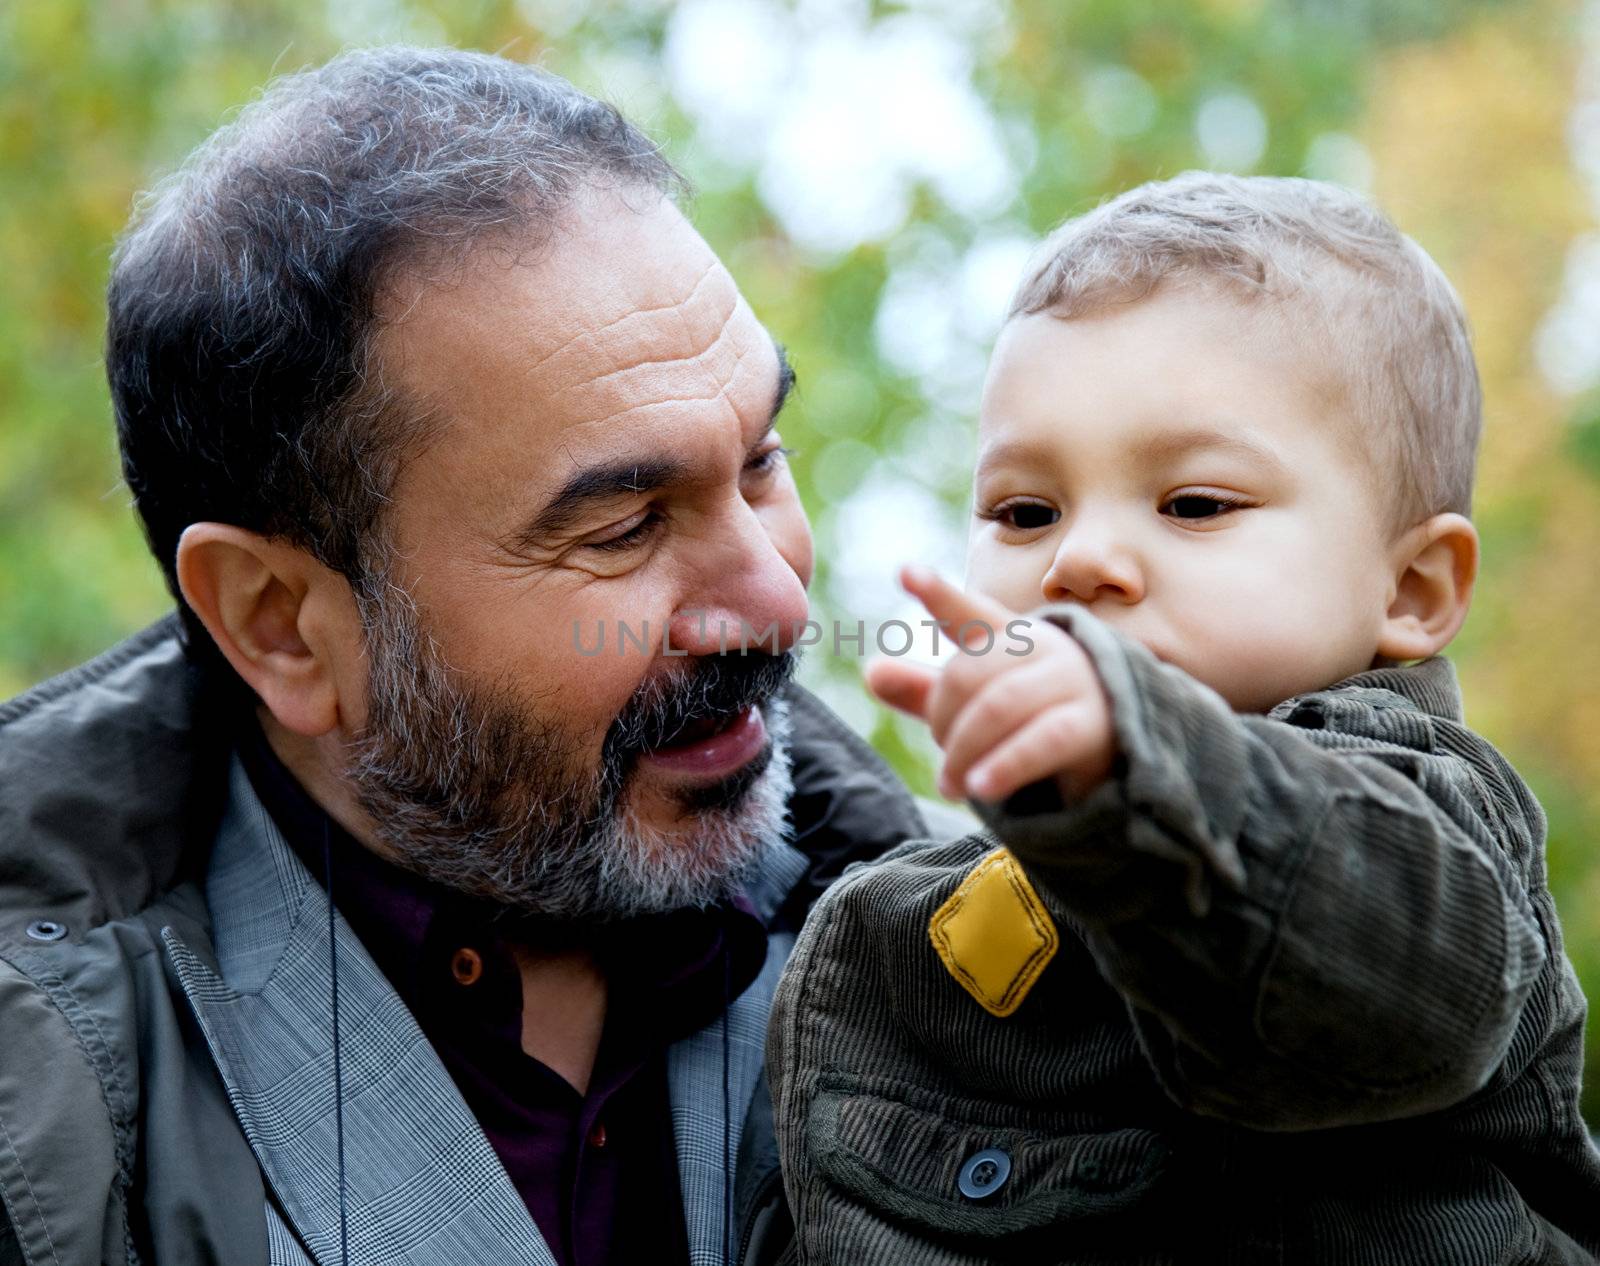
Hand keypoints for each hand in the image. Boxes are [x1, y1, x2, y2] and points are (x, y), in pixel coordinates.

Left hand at [866, 566, 1115, 803]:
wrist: (1122, 748)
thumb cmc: (1039, 716)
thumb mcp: (980, 703)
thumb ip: (928, 691)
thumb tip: (871, 673)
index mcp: (1013, 636)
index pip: (970, 613)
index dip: (939, 594)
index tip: (906, 573)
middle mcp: (1043, 647)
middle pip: (970, 673)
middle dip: (944, 720)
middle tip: (942, 762)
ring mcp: (1071, 680)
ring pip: (999, 706)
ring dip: (964, 751)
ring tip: (952, 786)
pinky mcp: (1093, 723)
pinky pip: (1041, 740)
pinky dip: (1005, 765)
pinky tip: (981, 788)